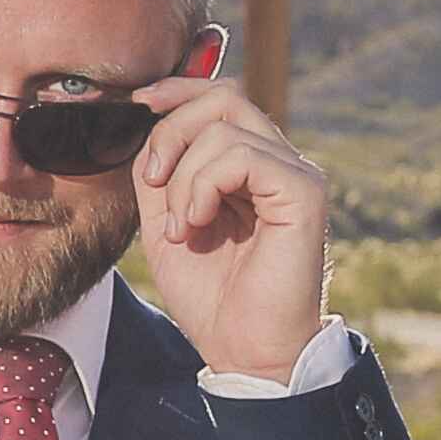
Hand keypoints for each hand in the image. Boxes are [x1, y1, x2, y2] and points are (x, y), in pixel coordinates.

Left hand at [129, 73, 334, 383]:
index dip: (177, 91)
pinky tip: (198, 222)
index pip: (219, 98)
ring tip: (183, 226)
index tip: (137, 104)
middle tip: (153, 181)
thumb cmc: (212, 296)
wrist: (244, 348)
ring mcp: (296, 174)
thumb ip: (161, 172)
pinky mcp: (304, 191)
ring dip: (183, 178)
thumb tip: (148, 121)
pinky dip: (204, 185)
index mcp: (251, 167)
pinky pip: (242, 155)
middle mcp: (279, 163)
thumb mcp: (166, 220)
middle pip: (224, 98)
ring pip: (224, 128)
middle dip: (171, 129)